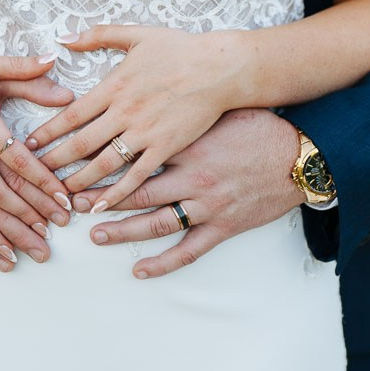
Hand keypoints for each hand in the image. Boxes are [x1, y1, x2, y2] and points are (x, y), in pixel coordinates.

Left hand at [26, 25, 252, 210]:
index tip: (27, 146)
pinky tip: (101, 205)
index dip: (47, 133)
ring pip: (103, 163)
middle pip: (80, 143)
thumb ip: (98, 34)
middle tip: (34, 176)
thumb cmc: (181, 48)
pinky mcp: (166, 147)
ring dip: (79, 181)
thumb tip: (64, 37)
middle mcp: (125, 112)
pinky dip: (116, 192)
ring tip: (61, 194)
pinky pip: (137, 175)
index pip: (71, 114)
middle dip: (54, 162)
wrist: (220, 68)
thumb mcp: (137, 34)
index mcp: (114, 85)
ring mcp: (145, 132)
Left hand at [76, 108, 303, 278]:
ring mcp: (207, 205)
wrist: (299, 157)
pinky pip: (188, 251)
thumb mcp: (217, 112)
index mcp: (187, 144)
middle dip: (100, 197)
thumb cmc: (259, 127)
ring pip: (156, 222)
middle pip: (136, 190)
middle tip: (71, 202)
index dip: (104, 159)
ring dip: (122, 230)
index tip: (78, 161)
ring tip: (94, 234)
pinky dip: (162, 263)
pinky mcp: (223, 226)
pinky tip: (139, 270)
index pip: (136, 153)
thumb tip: (150, 100)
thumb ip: (183, 112)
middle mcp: (192, 176)